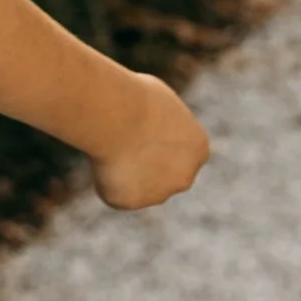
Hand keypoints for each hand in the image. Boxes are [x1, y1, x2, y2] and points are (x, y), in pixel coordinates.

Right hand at [90, 71, 210, 212]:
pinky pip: (116, 189)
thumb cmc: (137, 98)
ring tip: (111, 141)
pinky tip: (103, 156)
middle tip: (123, 138)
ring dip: (126, 170)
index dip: (159, 140)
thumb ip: (164, 125)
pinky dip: (107, 176)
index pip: (181, 152)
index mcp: (198, 149)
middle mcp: (184, 177)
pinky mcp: (130, 201)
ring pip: (139, 185)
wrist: (117, 116)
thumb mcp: (161, 103)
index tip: (141, 127)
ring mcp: (158, 194)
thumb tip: (153, 129)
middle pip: (164, 174)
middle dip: (147, 163)